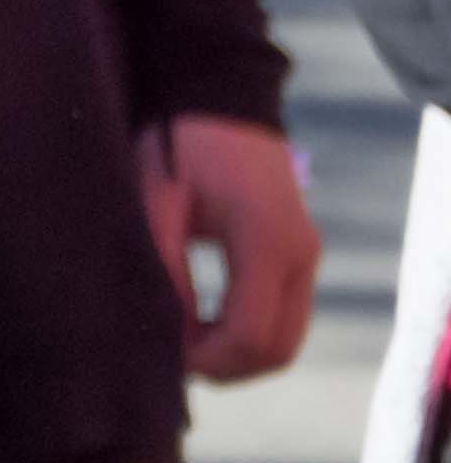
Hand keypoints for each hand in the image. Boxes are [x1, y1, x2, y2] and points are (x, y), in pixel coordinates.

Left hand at [141, 113, 317, 381]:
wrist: (217, 95)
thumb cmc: (176, 142)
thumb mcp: (156, 201)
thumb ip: (165, 266)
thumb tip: (169, 332)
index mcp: (265, 241)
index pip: (250, 334)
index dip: (207, 359)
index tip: (165, 357)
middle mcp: (300, 255)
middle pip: (277, 350)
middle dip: (226, 367)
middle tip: (172, 360)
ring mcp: (307, 255)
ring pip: (286, 339)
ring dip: (239, 354)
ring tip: (183, 341)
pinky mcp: (300, 253)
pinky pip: (285, 316)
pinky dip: (250, 334)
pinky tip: (203, 322)